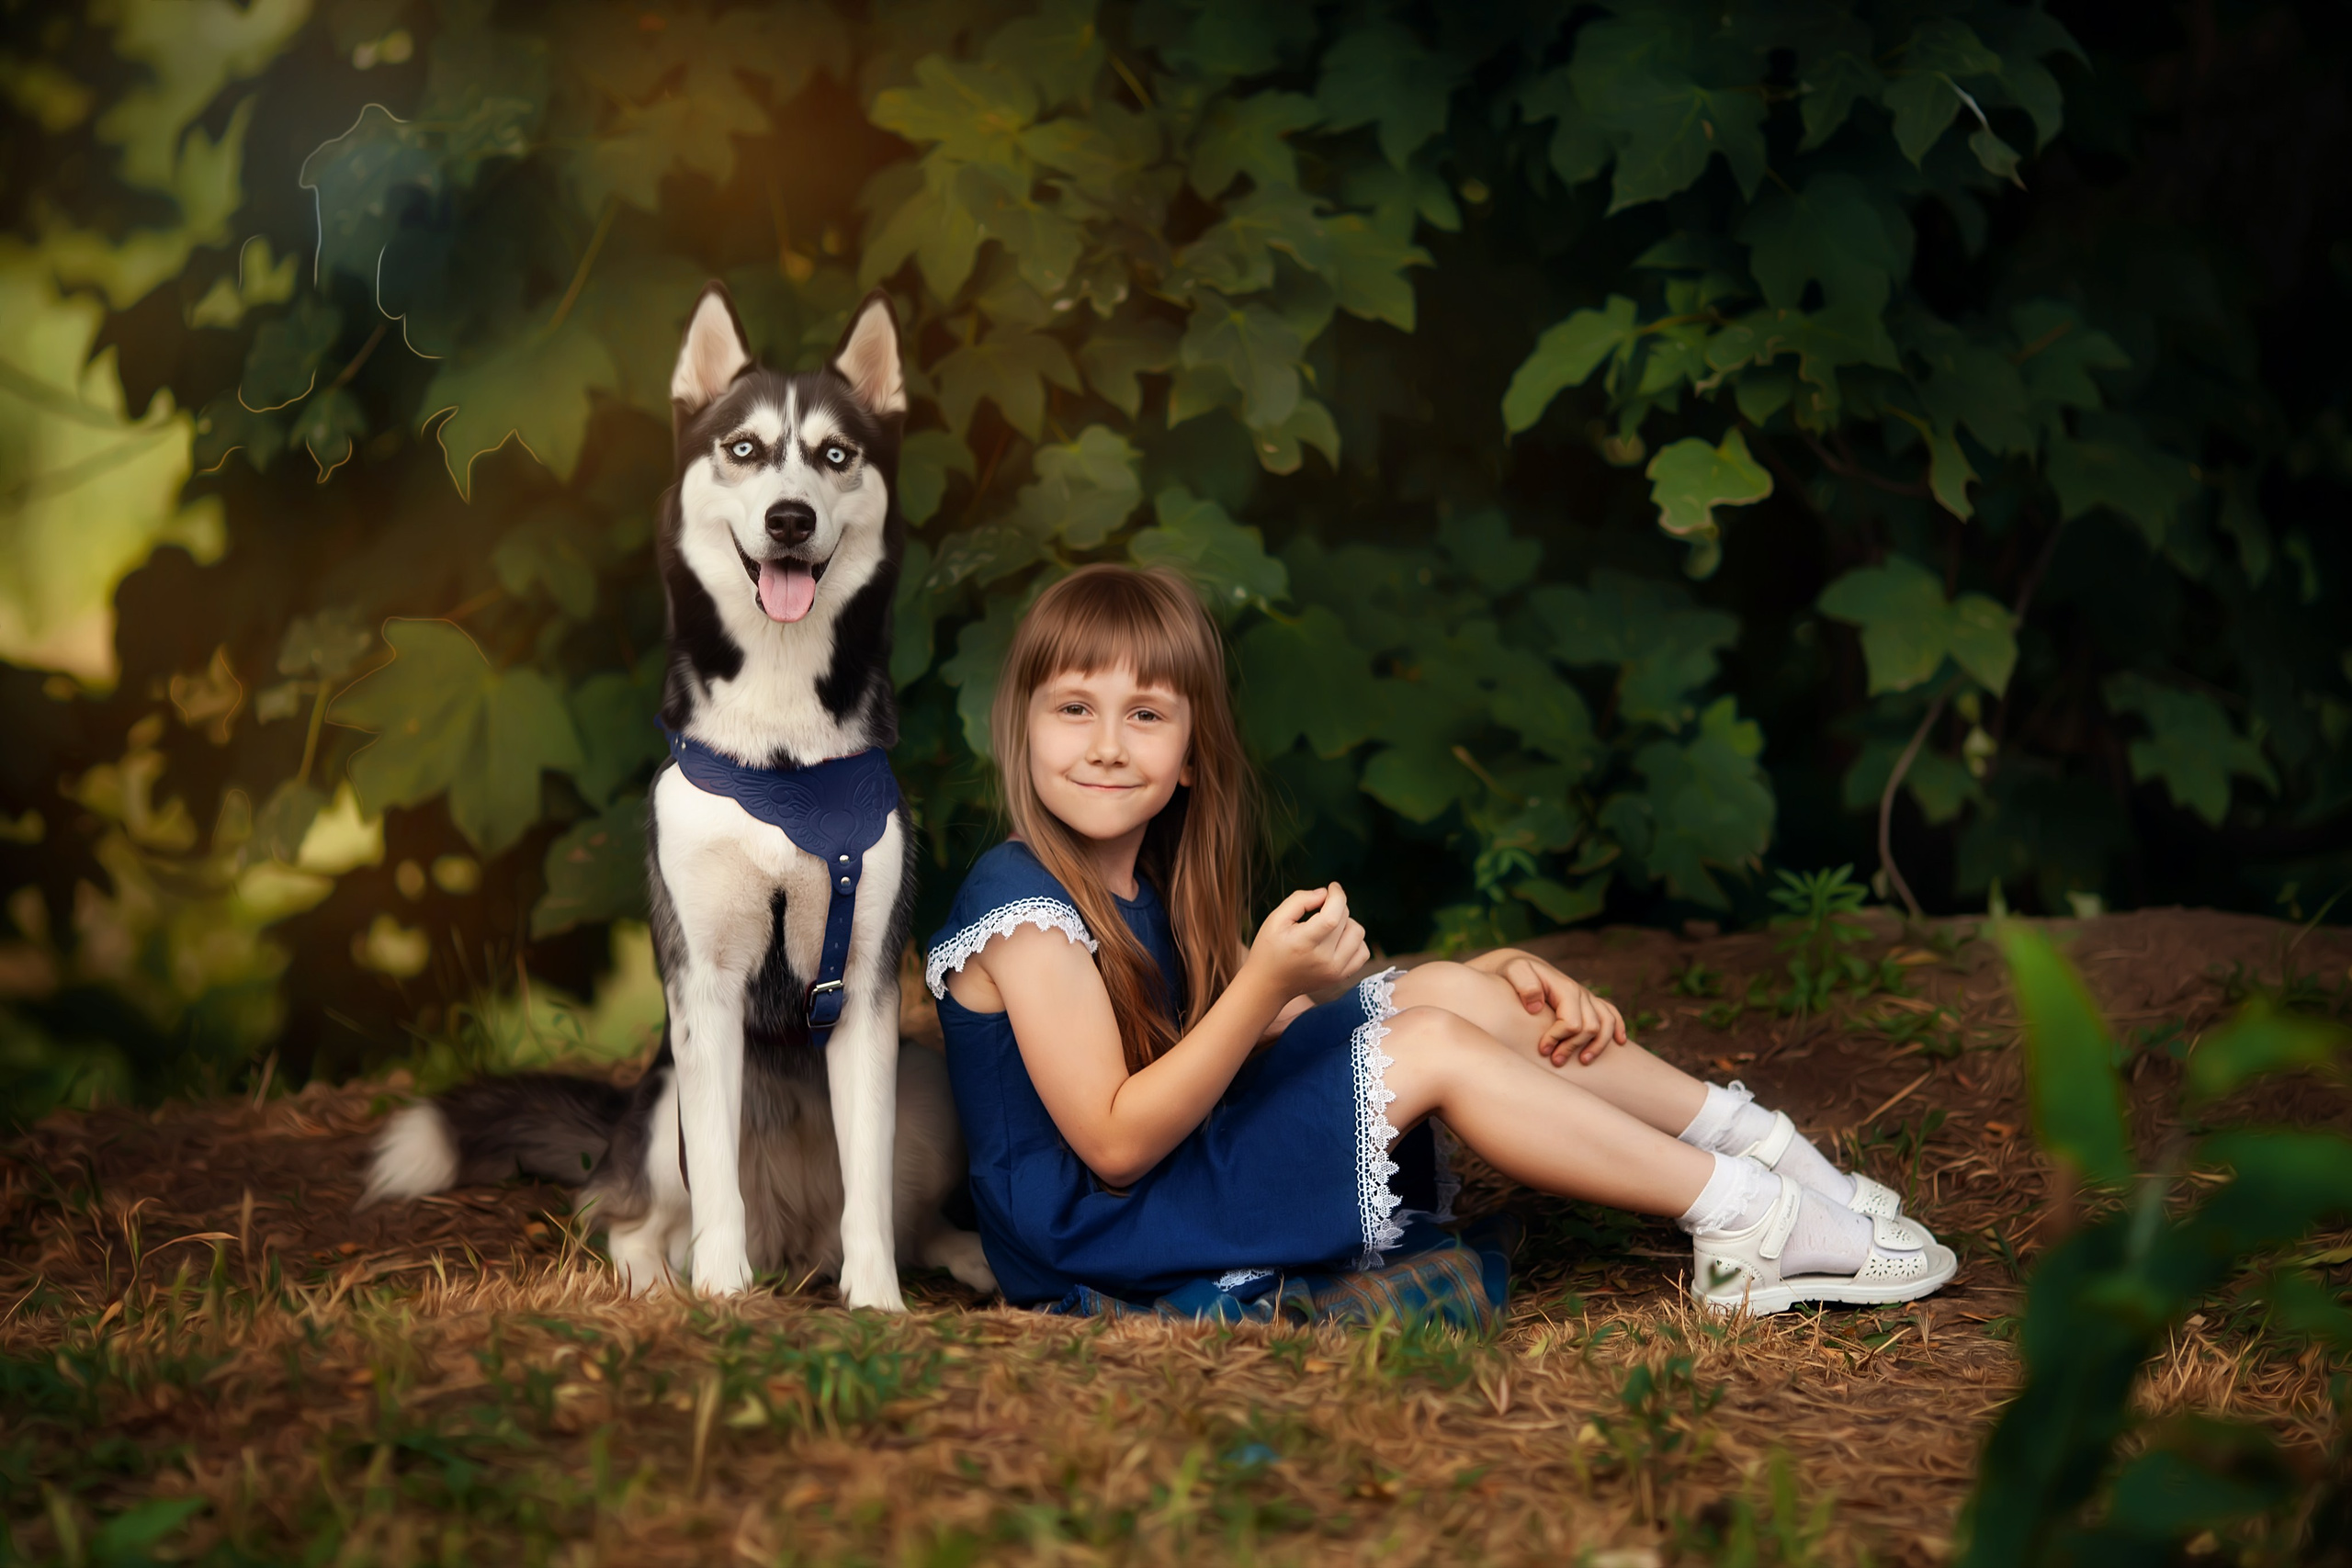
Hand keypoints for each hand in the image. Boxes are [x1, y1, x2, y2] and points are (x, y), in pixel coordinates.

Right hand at [1246, 883, 1369, 999]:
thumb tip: (1325, 893)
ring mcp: (1335, 971)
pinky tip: (1338, 939)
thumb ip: (1299, 900)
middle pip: (1345, 920)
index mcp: (1304, 943)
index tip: (1332, 887)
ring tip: (1329, 925)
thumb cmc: (1270, 948)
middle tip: (1320, 909)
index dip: (1337, 896)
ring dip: (1347, 923)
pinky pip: (1363, 951)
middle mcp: (1324, 960)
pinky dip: (1354, 940)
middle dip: (1336, 906)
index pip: (1333, 916)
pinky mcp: (1341, 977)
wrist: (1269, 984)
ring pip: (1358, 933)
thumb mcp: (1276, 919)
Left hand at [1496, 954, 1626, 1065]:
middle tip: (1555, 1061)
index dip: (1558, 1039)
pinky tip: (1619, 1043)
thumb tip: (1537, 1007)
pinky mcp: (1589, 1002)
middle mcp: (1581, 993)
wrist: (1522, 969)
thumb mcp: (1514, 972)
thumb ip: (1524, 985)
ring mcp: (1587, 998)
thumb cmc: (1515, 973)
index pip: (1572, 1022)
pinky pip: (1611, 1014)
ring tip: (1583, 1061)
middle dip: (1574, 1047)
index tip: (1543, 1050)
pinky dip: (1618, 1028)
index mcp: (1565, 988)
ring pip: (1606, 1024)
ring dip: (1598, 1045)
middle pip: (1590, 1027)